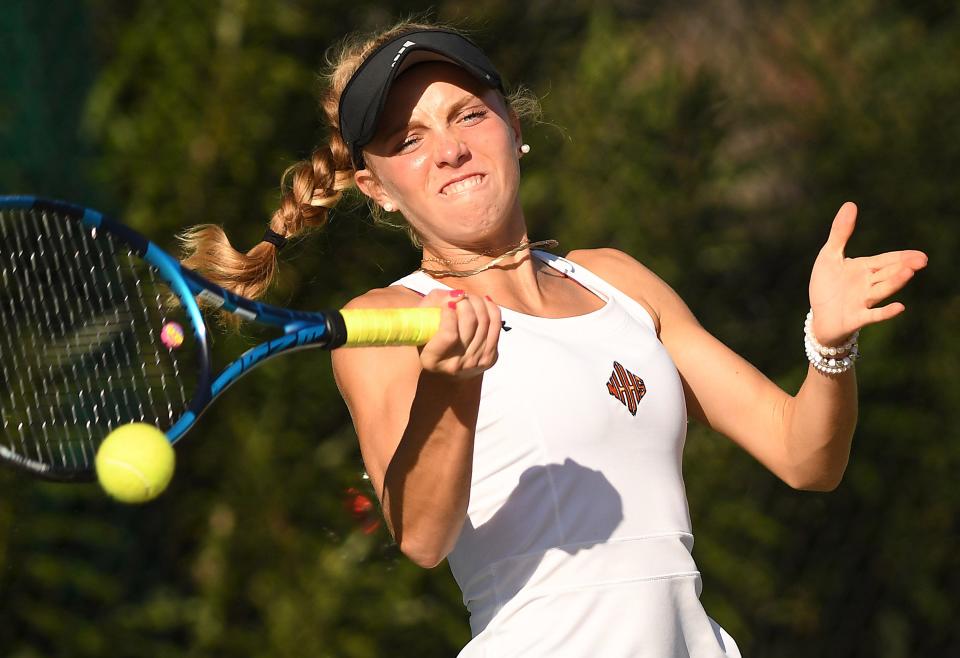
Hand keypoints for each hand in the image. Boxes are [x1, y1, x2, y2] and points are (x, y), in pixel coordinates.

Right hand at [417, 290, 500, 377]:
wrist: (445, 369)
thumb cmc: (429, 339)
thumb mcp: (421, 321)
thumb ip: (433, 303)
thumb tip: (458, 295)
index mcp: (432, 359)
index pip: (448, 334)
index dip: (450, 313)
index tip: (448, 304)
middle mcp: (456, 364)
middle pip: (470, 324)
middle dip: (465, 302)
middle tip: (459, 297)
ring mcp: (475, 362)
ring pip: (484, 321)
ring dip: (477, 302)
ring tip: (468, 298)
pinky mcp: (490, 357)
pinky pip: (496, 326)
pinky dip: (491, 308)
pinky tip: (483, 301)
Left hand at [808, 202, 927, 345]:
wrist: (819, 316)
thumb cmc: (827, 286)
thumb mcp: (829, 256)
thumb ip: (840, 232)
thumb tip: (850, 203)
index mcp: (865, 269)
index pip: (886, 260)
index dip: (902, 257)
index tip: (921, 255)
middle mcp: (868, 285)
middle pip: (888, 274)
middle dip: (903, 267)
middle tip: (921, 260)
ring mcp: (863, 302)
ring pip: (882, 291)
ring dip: (895, 282)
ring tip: (908, 273)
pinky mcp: (856, 318)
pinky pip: (873, 315)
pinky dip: (885, 312)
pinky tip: (900, 307)